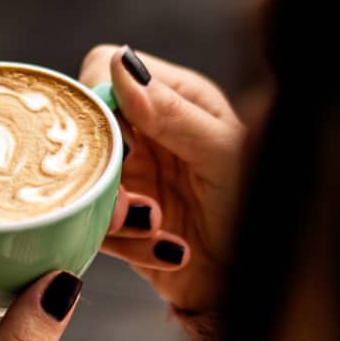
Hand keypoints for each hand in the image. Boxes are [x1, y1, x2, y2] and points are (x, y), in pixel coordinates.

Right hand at [80, 45, 245, 313]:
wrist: (258, 276)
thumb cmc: (257, 204)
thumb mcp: (222, 152)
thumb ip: (171, 112)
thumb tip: (120, 64)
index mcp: (172, 98)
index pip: (104, 69)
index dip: (98, 99)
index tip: (114, 137)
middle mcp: (144, 132)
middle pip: (84, 126)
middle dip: (102, 166)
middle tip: (135, 198)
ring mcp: (128, 176)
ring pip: (80, 179)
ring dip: (117, 211)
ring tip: (158, 226)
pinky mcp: (118, 222)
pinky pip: (92, 224)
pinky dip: (127, 243)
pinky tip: (167, 250)